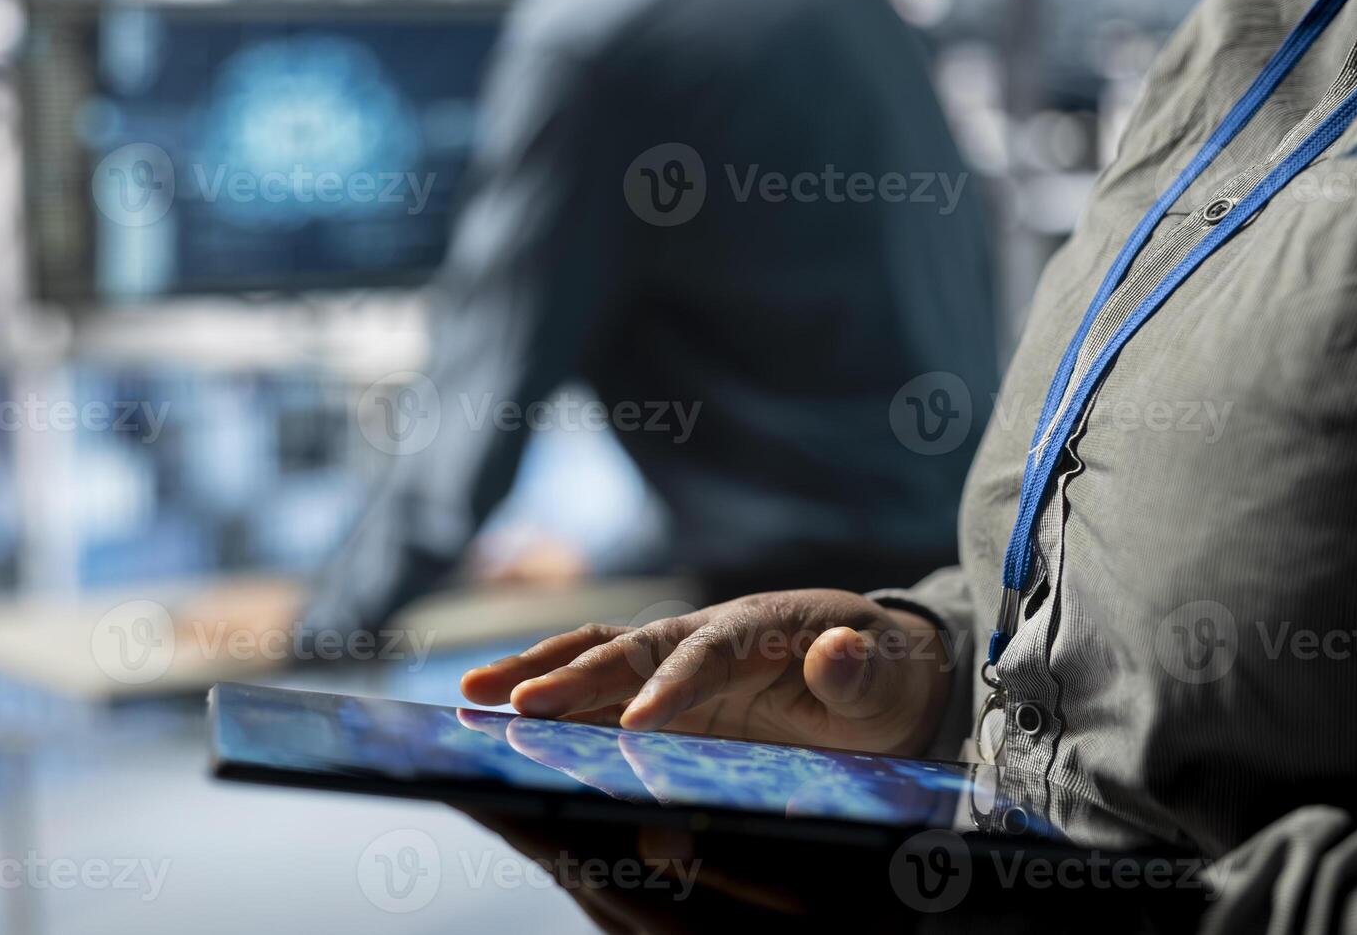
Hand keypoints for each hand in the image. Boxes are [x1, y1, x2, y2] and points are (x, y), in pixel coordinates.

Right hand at [460, 589, 950, 755]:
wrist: (870, 665)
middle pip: (630, 647)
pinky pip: (600, 684)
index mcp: (759, 629)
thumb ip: (858, 670)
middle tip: (513, 704)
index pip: (709, 653)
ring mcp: (678, 658)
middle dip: (572, 674)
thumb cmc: (878, 673)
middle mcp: (705, 635)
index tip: (635, 726)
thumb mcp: (885, 677)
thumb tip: (838, 651)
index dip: (673, 687)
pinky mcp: (663, 686)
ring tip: (472, 697)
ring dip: (537, 672)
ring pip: (598, 655)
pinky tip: (502, 715)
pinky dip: (553, 694)